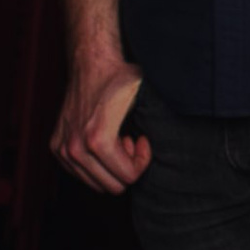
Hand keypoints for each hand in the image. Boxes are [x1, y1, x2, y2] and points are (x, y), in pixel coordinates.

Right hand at [50, 54, 148, 193]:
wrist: (91, 64)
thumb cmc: (120, 80)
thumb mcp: (147, 97)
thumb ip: (161, 118)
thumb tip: (194, 121)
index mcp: (98, 139)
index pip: (127, 177)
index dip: (142, 161)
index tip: (143, 140)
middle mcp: (75, 148)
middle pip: (111, 185)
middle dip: (125, 166)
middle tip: (131, 141)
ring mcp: (62, 149)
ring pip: (95, 183)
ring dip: (110, 165)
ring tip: (118, 139)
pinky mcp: (55, 147)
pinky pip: (80, 173)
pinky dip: (95, 162)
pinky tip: (104, 140)